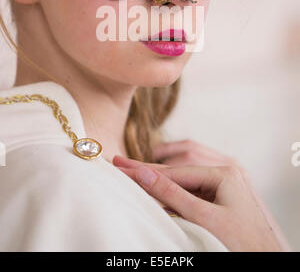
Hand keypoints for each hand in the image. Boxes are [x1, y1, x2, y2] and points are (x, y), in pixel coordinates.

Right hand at [113, 150, 290, 251]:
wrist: (264, 259)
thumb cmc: (241, 243)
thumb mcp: (203, 218)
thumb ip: (172, 194)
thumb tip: (143, 175)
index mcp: (224, 173)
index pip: (175, 172)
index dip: (145, 171)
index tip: (121, 166)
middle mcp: (224, 172)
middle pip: (178, 170)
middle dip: (148, 170)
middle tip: (121, 164)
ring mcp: (223, 184)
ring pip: (183, 177)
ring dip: (160, 177)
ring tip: (133, 172)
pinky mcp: (220, 196)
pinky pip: (191, 187)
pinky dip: (172, 188)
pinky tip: (157, 188)